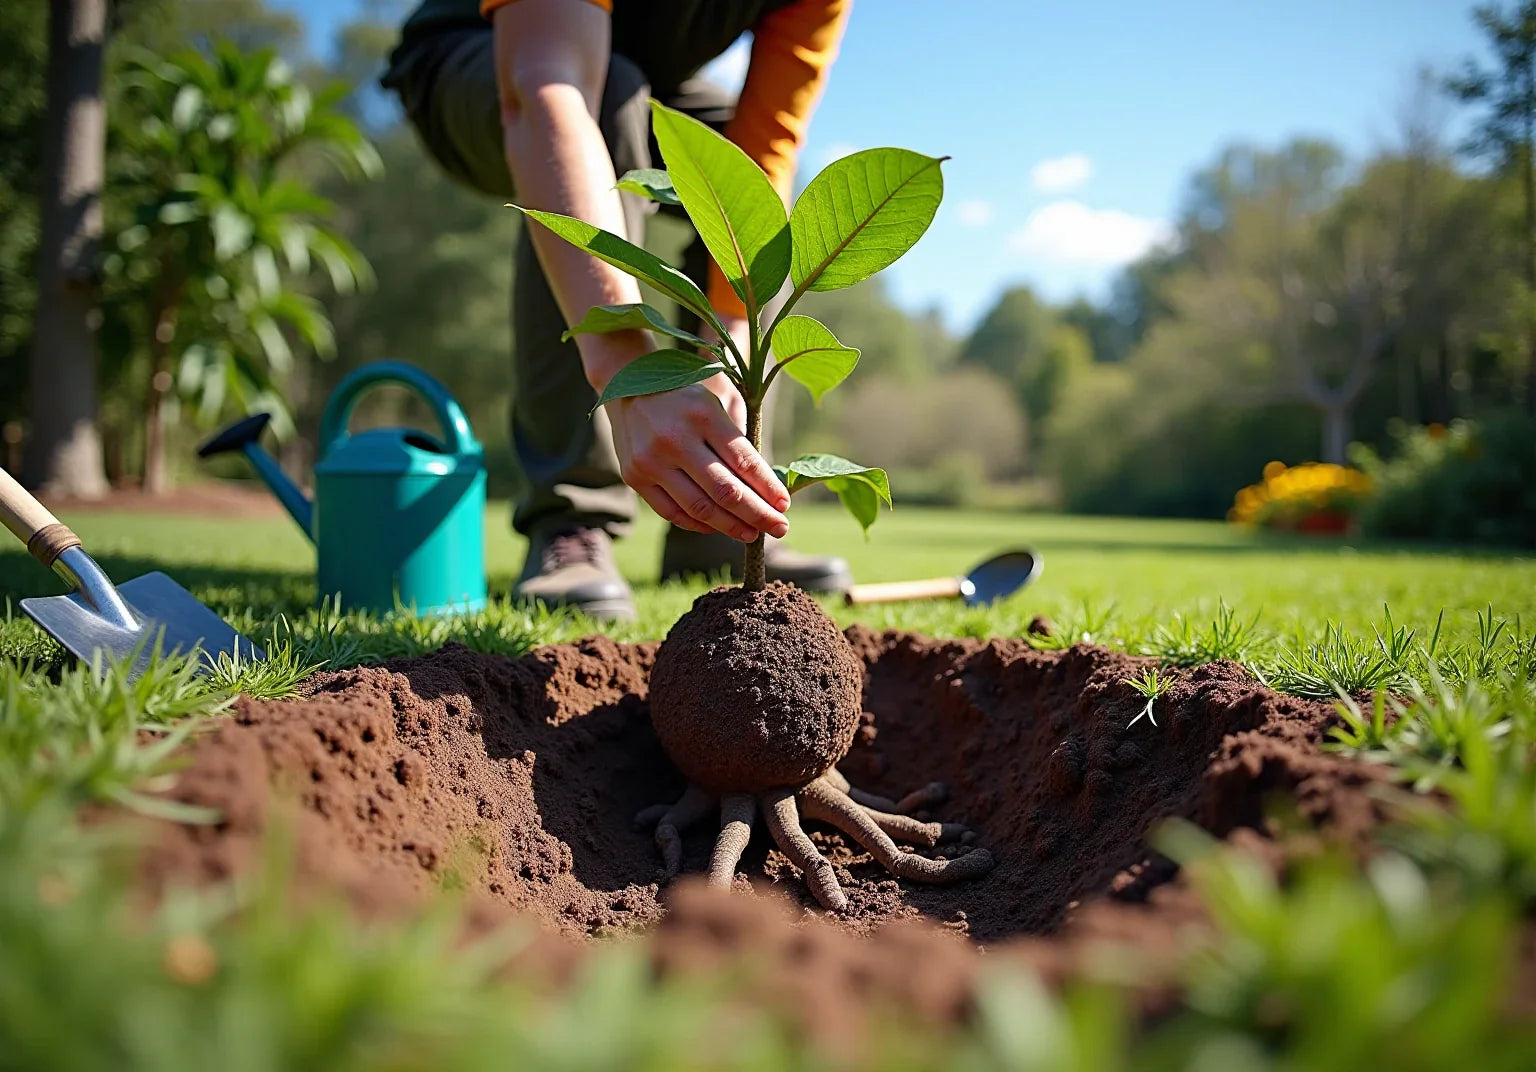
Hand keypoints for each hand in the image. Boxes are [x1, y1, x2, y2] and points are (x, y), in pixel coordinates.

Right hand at [606, 376, 789, 541]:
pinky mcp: (635, 477)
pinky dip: (699, 525)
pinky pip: (673, 513)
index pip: (744, 461)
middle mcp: (675, 439)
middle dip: (758, 514)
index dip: (768, 488)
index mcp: (703, 414)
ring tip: (753, 534)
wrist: (627, 386)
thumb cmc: (686, 395)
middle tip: (780, 528)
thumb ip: (740, 438)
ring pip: (700, 508)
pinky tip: (719, 527)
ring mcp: (652, 461)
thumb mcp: (719, 398)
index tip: (785, 504)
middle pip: (725, 491)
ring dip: (732, 526)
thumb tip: (766, 486)